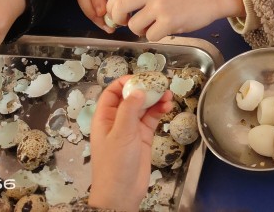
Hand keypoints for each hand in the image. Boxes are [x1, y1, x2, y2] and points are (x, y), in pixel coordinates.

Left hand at [88, 75, 172, 211]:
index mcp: (104, 118)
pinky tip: (168, 107)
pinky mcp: (143, 138)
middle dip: (145, 89)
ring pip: (144, 108)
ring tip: (168, 95)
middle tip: (160, 84)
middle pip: (131, 98)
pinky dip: (159, 111)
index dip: (124, 83)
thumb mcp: (121, 134)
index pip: (112, 93)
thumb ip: (129, 110)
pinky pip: (151, 119)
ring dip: (155, 100)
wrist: (121, 194)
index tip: (141, 78)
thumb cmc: (115, 163)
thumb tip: (138, 90)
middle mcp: (117, 121)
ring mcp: (131, 129)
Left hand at [106, 0, 243, 41]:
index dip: (112, 6)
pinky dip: (155, 36)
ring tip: (152, 26)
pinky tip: (165, 30)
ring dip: (140, 30)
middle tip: (125, 23)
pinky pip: (150, 36)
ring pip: (133, 25)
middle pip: (119, 7)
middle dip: (118, 19)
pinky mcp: (169, 21)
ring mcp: (161, 6)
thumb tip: (117, 11)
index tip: (116, 15)